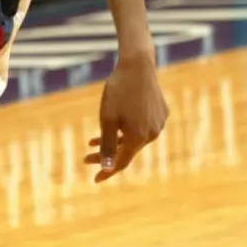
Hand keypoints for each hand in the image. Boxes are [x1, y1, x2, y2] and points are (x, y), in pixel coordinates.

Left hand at [85, 52, 168, 182]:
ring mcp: (159, 123)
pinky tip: (115, 125)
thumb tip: (106, 167)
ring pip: (134, 139)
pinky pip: (142, 127)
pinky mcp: (161, 113)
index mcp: (139, 137)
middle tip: (86, 158)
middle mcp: (152, 134)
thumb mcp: (107, 119)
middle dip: (106, 155)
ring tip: (92, 141)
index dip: (107, 172)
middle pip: (127, 151)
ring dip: (114, 142)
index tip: (95, 180)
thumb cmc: (119, 91)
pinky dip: (126, 130)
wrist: (137, 65)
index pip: (121, 162)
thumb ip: (107, 145)